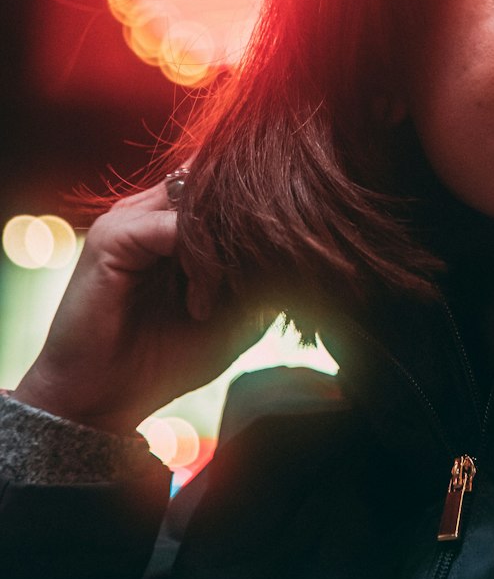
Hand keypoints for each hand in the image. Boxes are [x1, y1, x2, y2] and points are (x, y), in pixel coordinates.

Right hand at [12, 183, 261, 433]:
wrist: (102, 399)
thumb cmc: (168, 356)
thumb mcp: (236, 313)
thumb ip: (264, 273)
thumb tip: (305, 242)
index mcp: (176, 217)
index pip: (229, 178)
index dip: (264, 211)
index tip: (286, 258)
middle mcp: (152, 207)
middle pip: (220, 181)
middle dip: (250, 227)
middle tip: (257, 282)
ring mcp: (129, 217)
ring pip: (204, 203)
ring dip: (226, 251)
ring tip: (217, 303)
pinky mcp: (112, 237)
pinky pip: (176, 229)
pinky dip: (202, 266)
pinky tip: (200, 306)